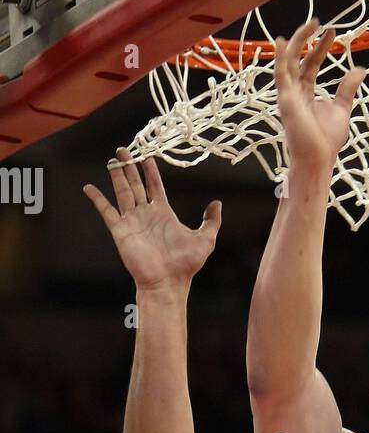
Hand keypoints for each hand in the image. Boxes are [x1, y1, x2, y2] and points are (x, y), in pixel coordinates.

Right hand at [84, 149, 220, 290]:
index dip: (151, 172)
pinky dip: (97, 199)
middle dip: (130, 167)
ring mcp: (132, 221)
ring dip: (117, 176)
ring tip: (112, 160)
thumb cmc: (185, 264)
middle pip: (135, 185)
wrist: (167, 282)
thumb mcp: (205, 239)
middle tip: (123, 151)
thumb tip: (217, 203)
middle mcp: (146, 214)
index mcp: (163, 213)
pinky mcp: (120, 230)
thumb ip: (211, 221)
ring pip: (122, 192)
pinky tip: (89, 187)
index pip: (155, 186)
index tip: (148, 156)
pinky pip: (106, 211)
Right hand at [274, 19, 365, 170]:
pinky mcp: (286, 100)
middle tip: (318, 22)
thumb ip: (347, 88)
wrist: (318, 158)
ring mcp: (288, 94)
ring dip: (297, 42)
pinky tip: (284, 41)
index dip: (320, 47)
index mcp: (306, 93)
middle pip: (298, 58)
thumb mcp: (342, 108)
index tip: (332, 32)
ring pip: (288, 61)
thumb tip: (359, 69)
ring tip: (309, 25)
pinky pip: (281, 74)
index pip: (310, 64)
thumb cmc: (326, 140)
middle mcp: (294, 91)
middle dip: (307, 39)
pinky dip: (280, 58)